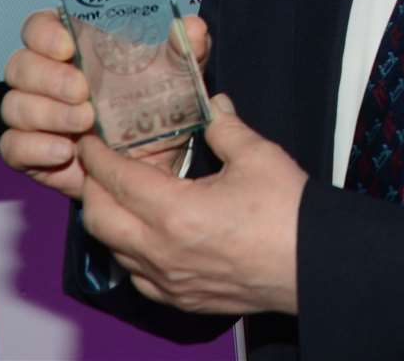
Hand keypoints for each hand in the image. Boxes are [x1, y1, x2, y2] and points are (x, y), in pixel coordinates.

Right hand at [0, 9, 209, 198]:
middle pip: (19, 66)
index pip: (38, 27)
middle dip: (48, 78)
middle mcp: (45, 78)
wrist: (155, 165)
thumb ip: (185, 49)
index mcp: (72, 48)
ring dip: (47, 114)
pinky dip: (34, 149)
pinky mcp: (30, 152)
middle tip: (83, 93)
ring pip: (14, 107)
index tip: (69, 46)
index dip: (44, 33)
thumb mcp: (178, 78)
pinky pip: (12, 148)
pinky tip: (64, 151)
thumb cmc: (157, 111)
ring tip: (85, 124)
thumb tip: (191, 26)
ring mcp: (34, 116)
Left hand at [76, 94, 306, 314]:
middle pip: (99, 220)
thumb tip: (213, 105)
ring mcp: (169, 280)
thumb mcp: (257, 156)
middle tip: (99, 165)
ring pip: (114, 251)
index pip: (116, 180)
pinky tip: (146, 235)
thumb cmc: (288, 212)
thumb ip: (225, 127)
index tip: (89, 140)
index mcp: (175, 211)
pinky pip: (137, 277)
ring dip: (110, 221)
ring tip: (122, 195)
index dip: (97, 157)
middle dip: (92, 188)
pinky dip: (130, 253)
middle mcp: (161, 251)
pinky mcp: (181, 298)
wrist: (314, 264)